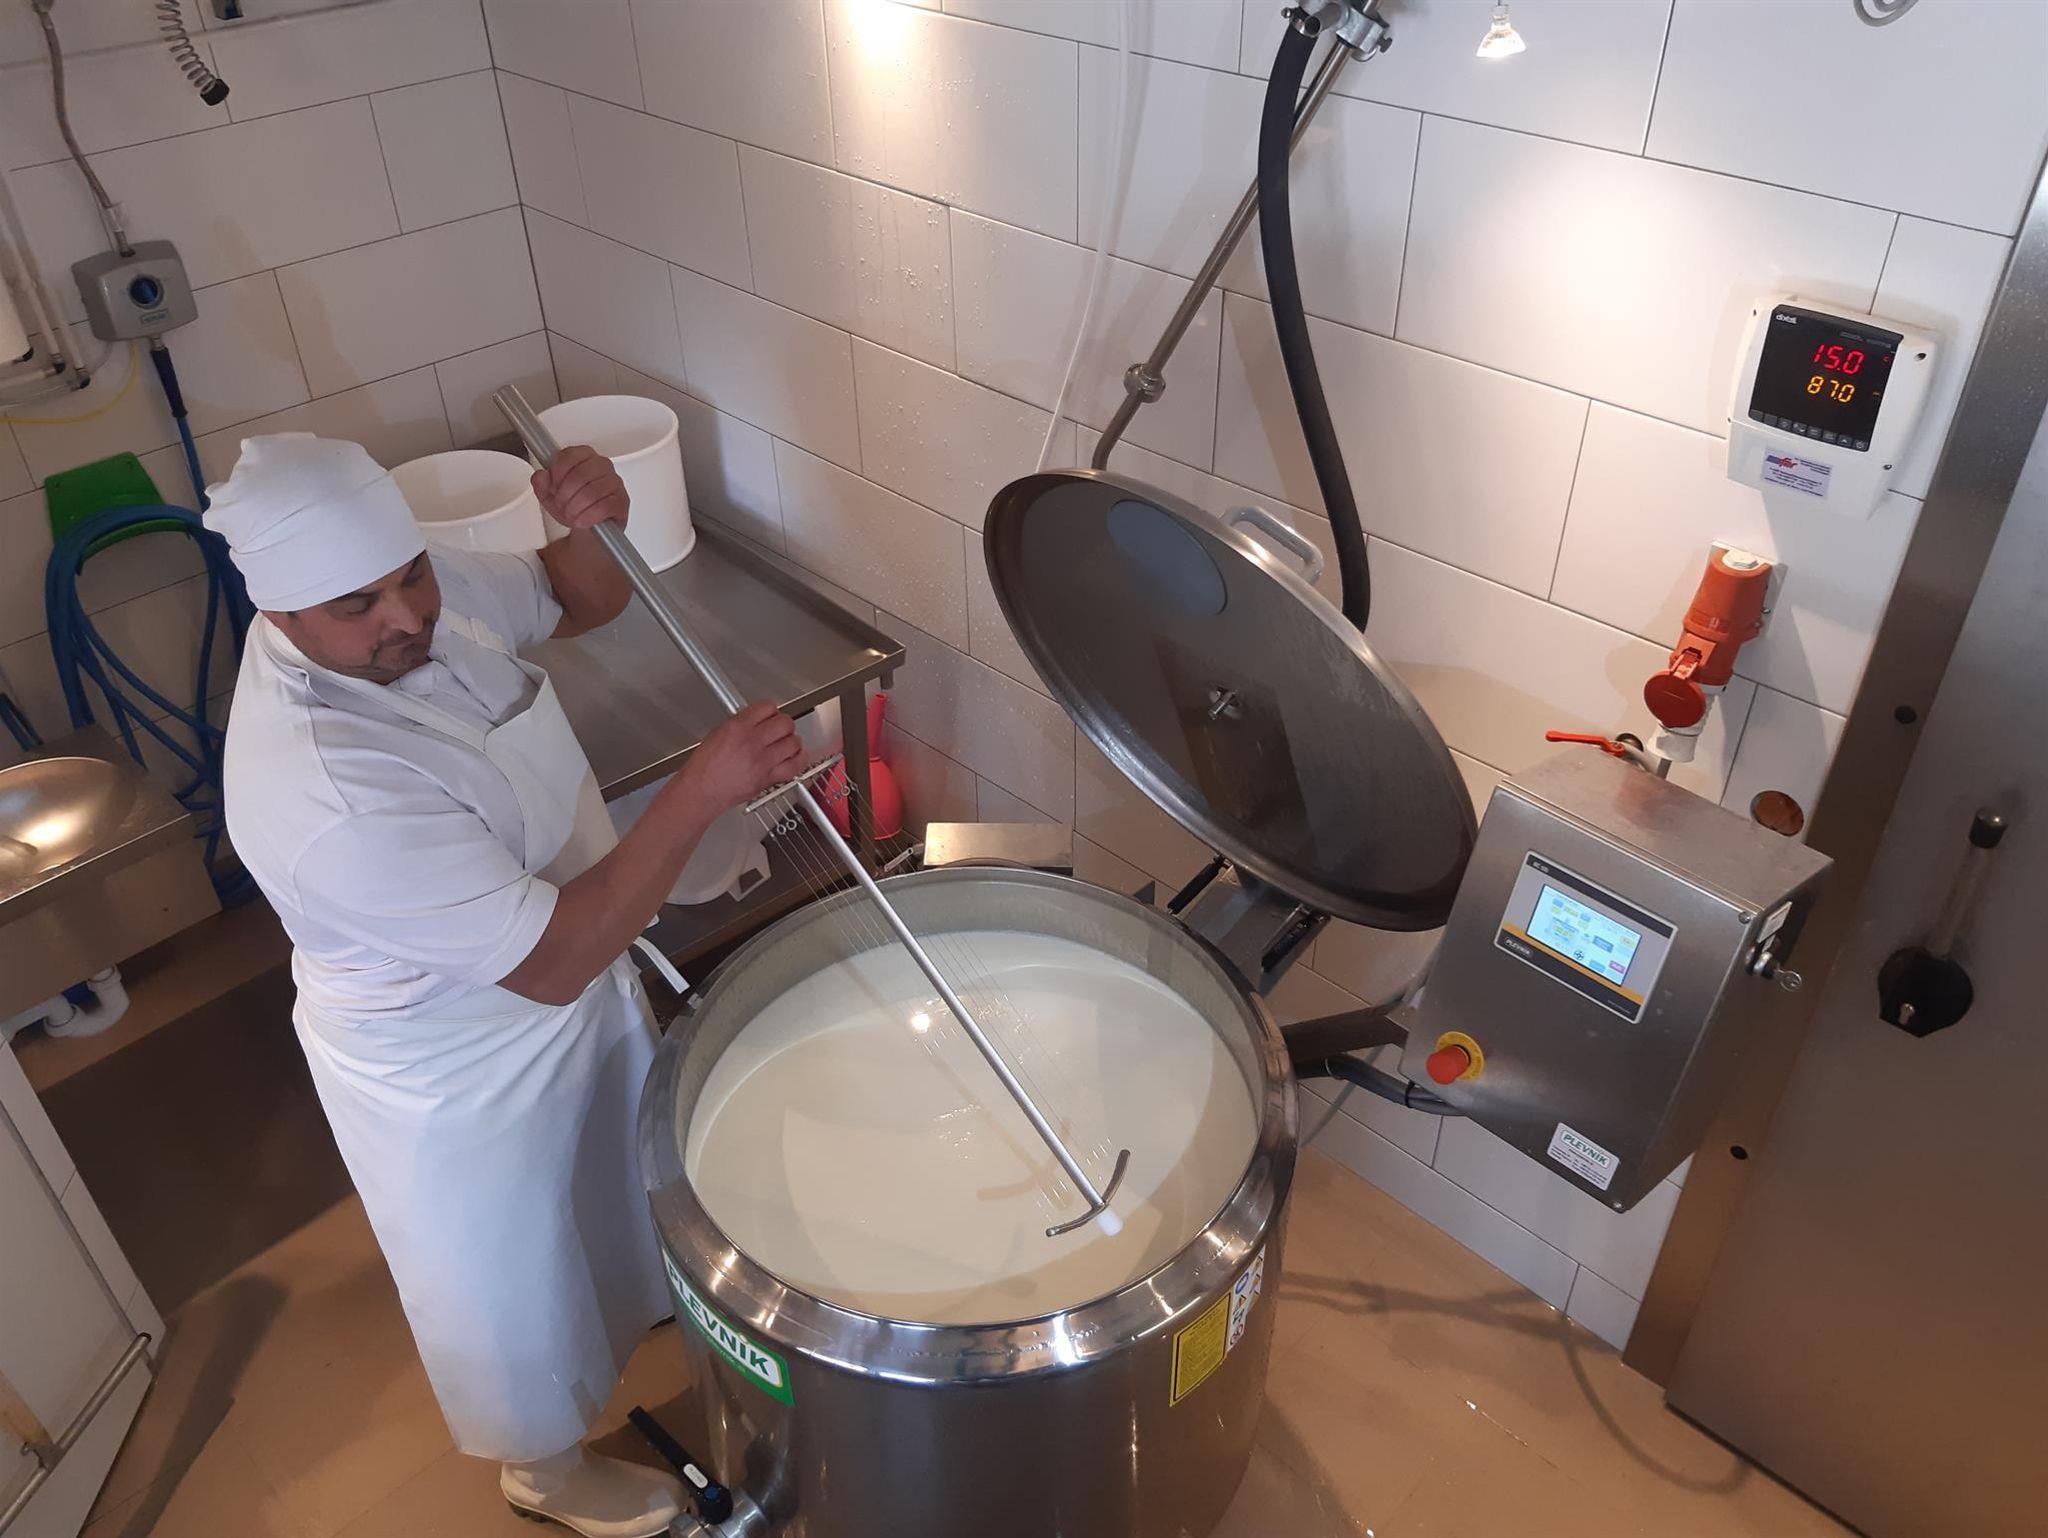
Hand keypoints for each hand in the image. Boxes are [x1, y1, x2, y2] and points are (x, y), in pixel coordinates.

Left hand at [532, 445, 628, 531]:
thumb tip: (540, 476)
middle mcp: (601, 465)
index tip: (554, 487)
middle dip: (565, 495)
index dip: (557, 474)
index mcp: (583, 456)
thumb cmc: (574, 508)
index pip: (569, 456)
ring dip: (575, 508)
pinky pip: (604, 506)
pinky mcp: (622, 500)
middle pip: (580, 475)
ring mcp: (614, 482)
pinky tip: (582, 520)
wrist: (589, 530)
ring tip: (571, 515)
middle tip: (561, 505)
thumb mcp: (550, 496)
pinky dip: (588, 516)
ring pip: (591, 491)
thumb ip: (541, 484)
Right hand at [676, 702, 804, 813]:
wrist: (702, 791)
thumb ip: (740, 724)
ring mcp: (763, 760)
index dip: (771, 710)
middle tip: (779, 729)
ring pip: (793, 742)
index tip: (770, 715)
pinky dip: (799, 759)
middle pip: (785, 722)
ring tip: (786, 743)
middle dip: (783, 724)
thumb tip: (755, 720)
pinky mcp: (769, 777)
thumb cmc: (705, 767)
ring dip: (792, 741)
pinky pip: (796, 765)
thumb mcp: (718, 733)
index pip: (767, 707)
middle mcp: (752, 742)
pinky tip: (795, 756)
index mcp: (738, 728)